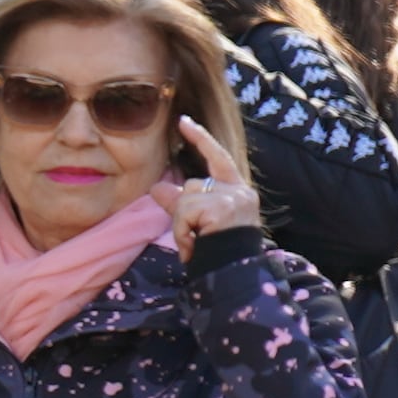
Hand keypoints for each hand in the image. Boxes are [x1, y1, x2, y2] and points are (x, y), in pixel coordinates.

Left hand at [159, 117, 259, 242]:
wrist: (234, 275)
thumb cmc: (218, 253)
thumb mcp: (198, 225)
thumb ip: (179, 204)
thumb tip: (157, 188)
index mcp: (237, 191)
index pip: (217, 157)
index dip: (200, 139)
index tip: (183, 121)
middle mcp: (240, 191)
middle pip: (191, 186)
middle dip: (182, 214)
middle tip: (195, 239)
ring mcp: (233, 198)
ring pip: (185, 200)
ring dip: (181, 226)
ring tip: (197, 245)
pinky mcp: (222, 208)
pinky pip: (183, 214)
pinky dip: (182, 233)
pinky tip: (196, 247)